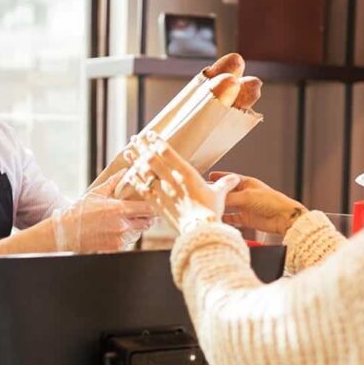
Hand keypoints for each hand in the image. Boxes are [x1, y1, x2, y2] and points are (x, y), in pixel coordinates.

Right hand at [53, 171, 154, 252]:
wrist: (66, 233)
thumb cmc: (79, 212)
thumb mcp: (96, 194)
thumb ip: (112, 183)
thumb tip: (124, 172)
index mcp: (119, 210)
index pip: (148, 208)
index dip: (154, 206)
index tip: (156, 203)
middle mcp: (122, 225)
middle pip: (147, 223)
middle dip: (147, 218)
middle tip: (142, 213)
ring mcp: (119, 239)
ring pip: (137, 233)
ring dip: (135, 228)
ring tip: (124, 222)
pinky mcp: (115, 249)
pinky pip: (127, 242)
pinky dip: (125, 237)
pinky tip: (115, 231)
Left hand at [122, 134, 239, 232]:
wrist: (200, 230)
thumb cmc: (210, 212)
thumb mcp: (219, 195)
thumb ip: (224, 184)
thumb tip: (235, 179)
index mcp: (186, 173)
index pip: (168, 152)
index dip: (157, 141)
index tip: (151, 134)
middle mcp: (171, 180)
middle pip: (152, 159)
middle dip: (142, 147)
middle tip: (135, 138)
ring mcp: (162, 191)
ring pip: (144, 172)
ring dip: (135, 160)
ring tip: (128, 150)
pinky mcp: (156, 204)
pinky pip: (142, 189)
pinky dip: (134, 180)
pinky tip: (129, 173)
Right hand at [208, 171, 307, 235]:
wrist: (283, 218)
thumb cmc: (271, 202)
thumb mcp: (247, 196)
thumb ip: (230, 198)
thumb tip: (214, 200)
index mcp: (247, 183)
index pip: (230, 179)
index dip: (219, 178)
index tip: (208, 176)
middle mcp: (245, 194)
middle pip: (227, 193)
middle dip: (216, 194)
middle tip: (203, 194)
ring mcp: (245, 207)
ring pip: (228, 206)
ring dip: (219, 207)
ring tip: (207, 207)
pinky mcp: (246, 219)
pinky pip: (232, 218)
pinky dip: (224, 219)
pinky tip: (217, 219)